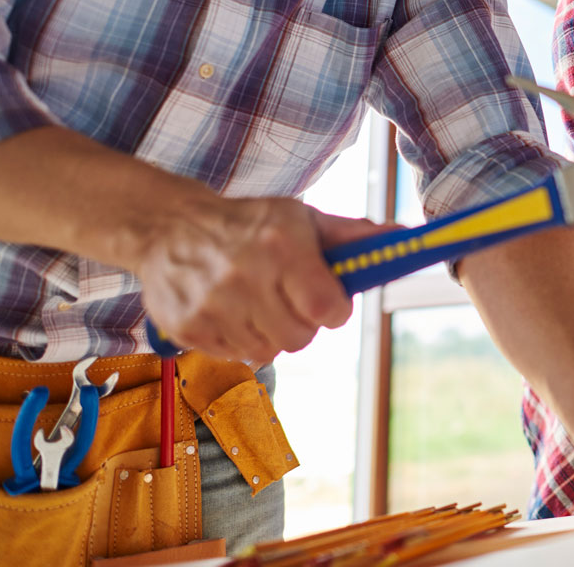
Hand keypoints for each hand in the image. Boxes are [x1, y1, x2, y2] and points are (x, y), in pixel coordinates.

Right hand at [136, 197, 382, 361]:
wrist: (169, 226)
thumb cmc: (249, 223)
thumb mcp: (302, 218)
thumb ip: (354, 236)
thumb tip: (405, 238)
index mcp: (282, 245)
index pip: (327, 308)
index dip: (334, 310)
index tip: (328, 301)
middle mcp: (245, 275)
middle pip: (300, 338)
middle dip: (303, 324)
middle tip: (289, 300)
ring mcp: (212, 304)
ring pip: (268, 352)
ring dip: (271, 333)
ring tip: (257, 301)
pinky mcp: (187, 328)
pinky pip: (234, 355)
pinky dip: (240, 339)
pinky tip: (231, 310)